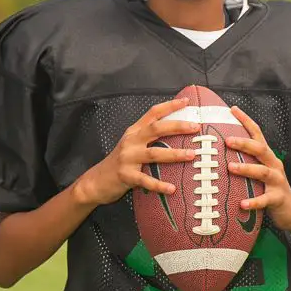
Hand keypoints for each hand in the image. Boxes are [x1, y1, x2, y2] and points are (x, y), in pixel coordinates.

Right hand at [74, 97, 198, 206]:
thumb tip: (175, 133)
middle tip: (195, 127)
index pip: (152, 113)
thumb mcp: (130, 145)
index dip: (169, 106)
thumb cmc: (118, 163)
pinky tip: (172, 188)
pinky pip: (146, 180)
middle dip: (177, 126)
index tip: (186, 101)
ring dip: (175, 154)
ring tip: (191, 155)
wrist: (95, 181)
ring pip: (154, 153)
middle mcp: (131, 141)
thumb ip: (147, 138)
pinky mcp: (126, 176)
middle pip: (156, 129)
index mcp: (134, 132)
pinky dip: (159, 184)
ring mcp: (128, 158)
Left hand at [226, 106, 290, 233]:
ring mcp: (277, 181)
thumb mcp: (259, 171)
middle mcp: (273, 165)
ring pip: (262, 172)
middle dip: (244, 143)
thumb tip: (218, 153)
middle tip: (227, 140)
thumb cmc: (269, 188)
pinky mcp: (277, 198)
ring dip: (246, 169)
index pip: (257, 133)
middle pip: (260, 149)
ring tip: (230, 167)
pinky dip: (254, 201)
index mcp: (267, 156)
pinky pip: (265, 199)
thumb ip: (245, 161)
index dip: (246, 120)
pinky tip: (243, 204)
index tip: (232, 109)